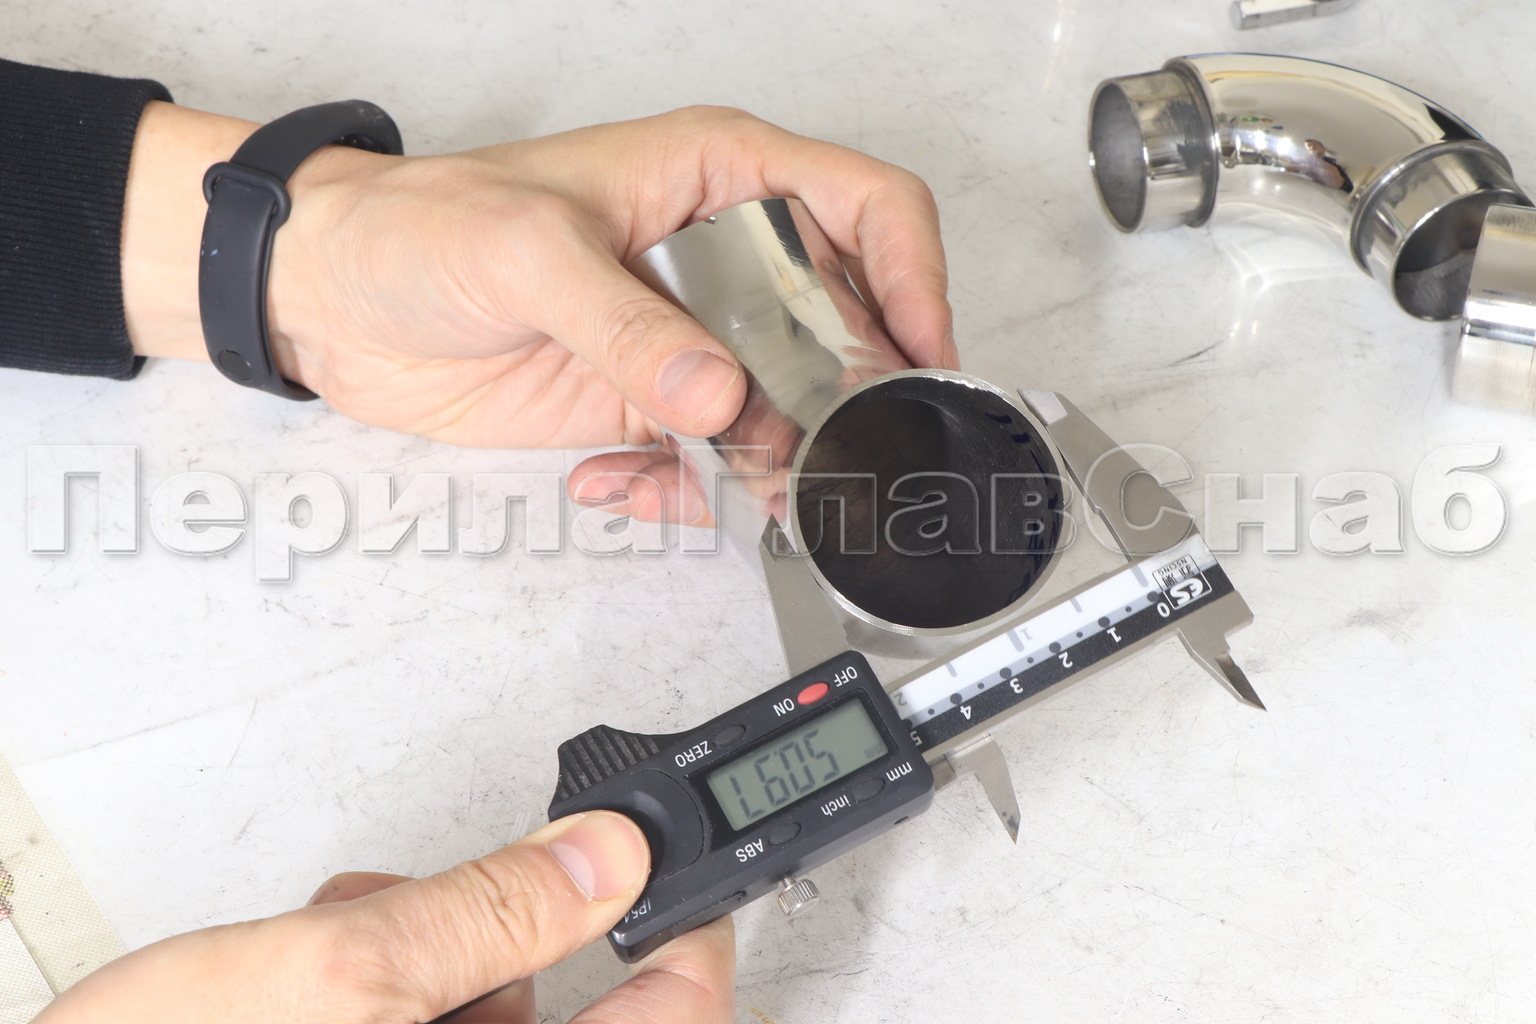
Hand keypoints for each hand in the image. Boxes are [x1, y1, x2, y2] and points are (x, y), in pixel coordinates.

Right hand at [38, 812, 733, 1023]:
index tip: (683, 878)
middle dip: (513, 947)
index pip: (676, 1020)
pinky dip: (394, 996)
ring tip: (348, 940)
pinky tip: (326, 973)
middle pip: (572, 1023)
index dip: (691, 938)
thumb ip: (487, 912)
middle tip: (468, 896)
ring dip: (435, 962)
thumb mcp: (335, 976)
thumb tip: (608, 859)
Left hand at [122, 102, 954, 522]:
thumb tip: (718, 394)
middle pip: (841, 328)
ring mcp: (686, 338)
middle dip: (842, 400)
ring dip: (769, 464)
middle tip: (821, 456)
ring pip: (781, 410)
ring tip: (730, 491)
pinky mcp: (646, 403)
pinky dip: (683, 492)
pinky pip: (708, 463)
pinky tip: (616, 482)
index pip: (866, 209)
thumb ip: (627, 326)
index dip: (914, 280)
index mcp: (718, 177)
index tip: (920, 360)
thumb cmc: (417, 225)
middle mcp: (719, 258)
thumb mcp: (527, 252)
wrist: (332, 297)